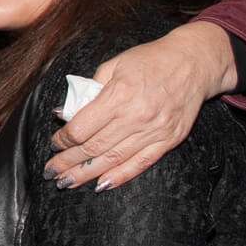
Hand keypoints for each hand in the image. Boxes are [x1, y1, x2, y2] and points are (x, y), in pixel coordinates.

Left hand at [44, 21, 232, 191]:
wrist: (195, 62)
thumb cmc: (151, 60)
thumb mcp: (114, 65)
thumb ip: (88, 90)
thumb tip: (64, 113)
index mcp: (119, 95)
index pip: (81, 128)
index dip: (63, 141)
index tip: (54, 144)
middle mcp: (136, 116)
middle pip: (93, 148)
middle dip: (67, 163)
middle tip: (51, 173)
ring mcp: (154, 130)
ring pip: (113, 159)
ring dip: (86, 174)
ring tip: (67, 183)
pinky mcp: (169, 139)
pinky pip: (141, 163)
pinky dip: (120, 176)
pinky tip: (102, 185)